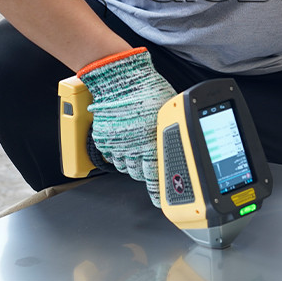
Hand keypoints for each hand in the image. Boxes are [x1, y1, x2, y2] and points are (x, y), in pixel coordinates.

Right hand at [77, 48, 175, 206]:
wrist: (121, 79)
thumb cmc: (148, 90)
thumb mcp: (168, 111)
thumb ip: (170, 130)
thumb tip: (177, 137)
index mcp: (153, 143)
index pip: (157, 177)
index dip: (161, 191)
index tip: (162, 201)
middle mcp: (134, 149)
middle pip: (141, 173)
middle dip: (147, 170)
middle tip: (150, 161)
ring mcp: (117, 145)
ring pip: (126, 166)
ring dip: (132, 161)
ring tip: (137, 147)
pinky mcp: (104, 140)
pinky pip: (112, 155)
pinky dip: (119, 152)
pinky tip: (124, 141)